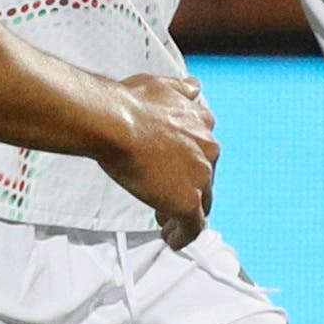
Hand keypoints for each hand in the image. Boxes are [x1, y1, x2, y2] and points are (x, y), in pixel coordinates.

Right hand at [98, 74, 218, 250]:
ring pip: (200, 202)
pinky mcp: (187, 201)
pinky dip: (183, 235)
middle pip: (205, 178)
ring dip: (183, 210)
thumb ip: (182, 90)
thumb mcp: (163, 86)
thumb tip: (193, 87)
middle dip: (185, 186)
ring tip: (165, 218)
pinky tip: (171, 238)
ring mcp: (200, 177)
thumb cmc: (130, 104)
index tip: (173, 169)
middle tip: (164, 195)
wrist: (115, 122)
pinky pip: (193, 227)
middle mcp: (208, 149)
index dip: (188, 163)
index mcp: (202, 124)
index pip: (203, 150)